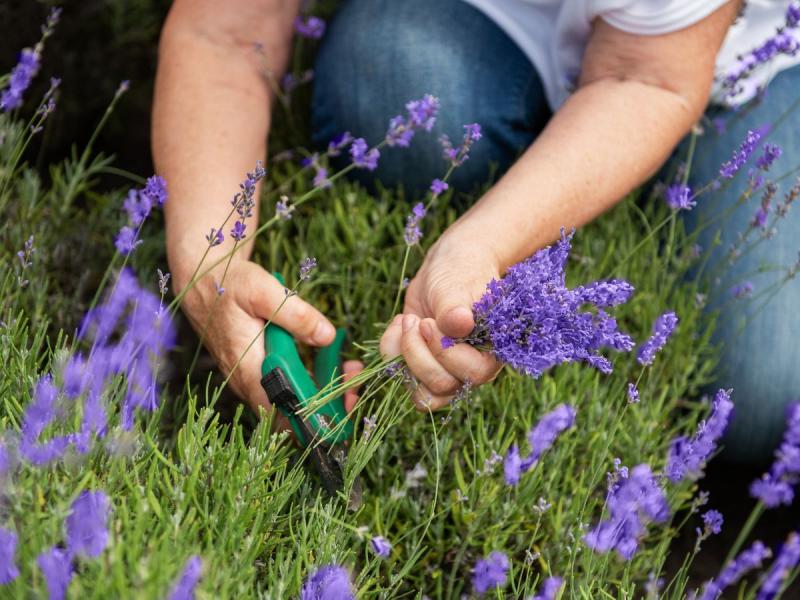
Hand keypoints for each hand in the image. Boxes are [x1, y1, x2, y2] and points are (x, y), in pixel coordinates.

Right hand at [178, 258, 361, 419]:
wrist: (203, 278)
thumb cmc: (230, 284)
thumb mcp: (264, 291)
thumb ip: (297, 315)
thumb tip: (328, 337)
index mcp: (248, 369)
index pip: (281, 412)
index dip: (312, 419)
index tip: (342, 410)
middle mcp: (246, 381)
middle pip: (288, 412)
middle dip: (324, 408)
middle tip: (354, 392)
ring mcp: (249, 377)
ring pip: (287, 400)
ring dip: (319, 394)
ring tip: (350, 377)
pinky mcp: (254, 369)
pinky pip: (283, 386)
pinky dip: (308, 381)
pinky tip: (331, 366)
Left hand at [380, 229, 501, 409]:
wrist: (446, 266)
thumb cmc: (461, 273)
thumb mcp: (456, 286)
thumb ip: (455, 308)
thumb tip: (461, 324)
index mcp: (492, 353)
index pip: (471, 373)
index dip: (444, 351)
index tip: (429, 321)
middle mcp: (470, 369)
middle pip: (441, 386)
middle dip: (419, 353)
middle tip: (416, 321)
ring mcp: (445, 371)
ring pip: (420, 392)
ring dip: (404, 357)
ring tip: (407, 321)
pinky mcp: (421, 365)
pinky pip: (400, 376)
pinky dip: (391, 350)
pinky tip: (400, 322)